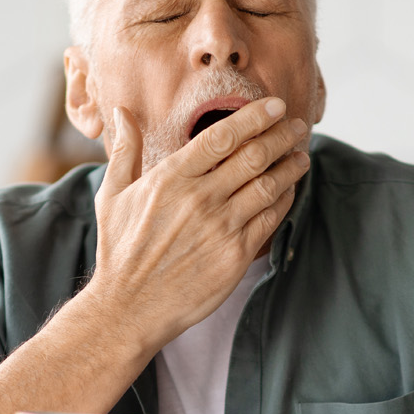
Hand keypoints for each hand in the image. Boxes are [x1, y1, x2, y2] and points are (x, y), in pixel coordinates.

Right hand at [87, 98, 309, 352]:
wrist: (129, 307)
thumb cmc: (119, 250)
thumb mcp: (112, 194)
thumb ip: (125, 150)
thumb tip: (121, 111)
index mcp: (171, 178)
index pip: (222, 136)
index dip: (254, 116)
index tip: (275, 105)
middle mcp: (200, 199)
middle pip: (253, 156)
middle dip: (281, 136)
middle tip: (297, 125)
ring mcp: (221, 228)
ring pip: (268, 186)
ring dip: (290, 166)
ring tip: (301, 154)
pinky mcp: (235, 255)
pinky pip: (269, 219)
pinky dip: (284, 200)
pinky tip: (288, 190)